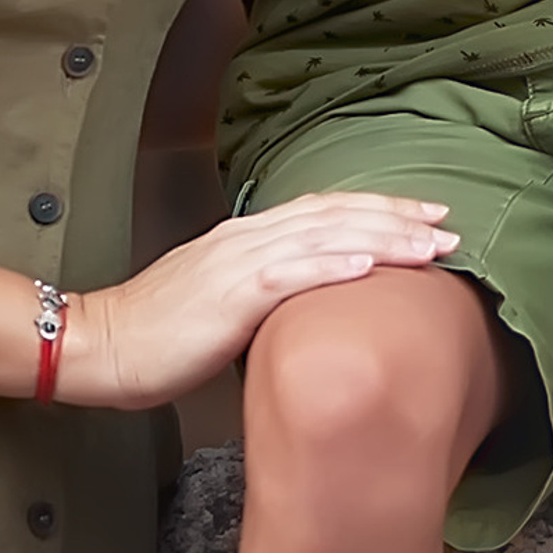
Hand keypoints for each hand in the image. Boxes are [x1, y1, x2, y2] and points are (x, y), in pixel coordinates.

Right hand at [62, 191, 457, 407]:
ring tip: (430, 244)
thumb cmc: (159, 332)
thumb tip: (311, 298)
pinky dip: (333, 265)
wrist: (102, 344)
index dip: (379, 208)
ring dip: (384, 237)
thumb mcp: (223, 300)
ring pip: (325, 236)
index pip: (327, 210)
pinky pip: (289, 275)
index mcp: (249, 237)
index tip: (426, 215)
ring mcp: (240, 262)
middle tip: (450, 224)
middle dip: (398, 217)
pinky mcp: (229, 295)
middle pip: (338, 214)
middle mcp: (250, 238)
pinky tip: (368, 265)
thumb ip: (266, 288)